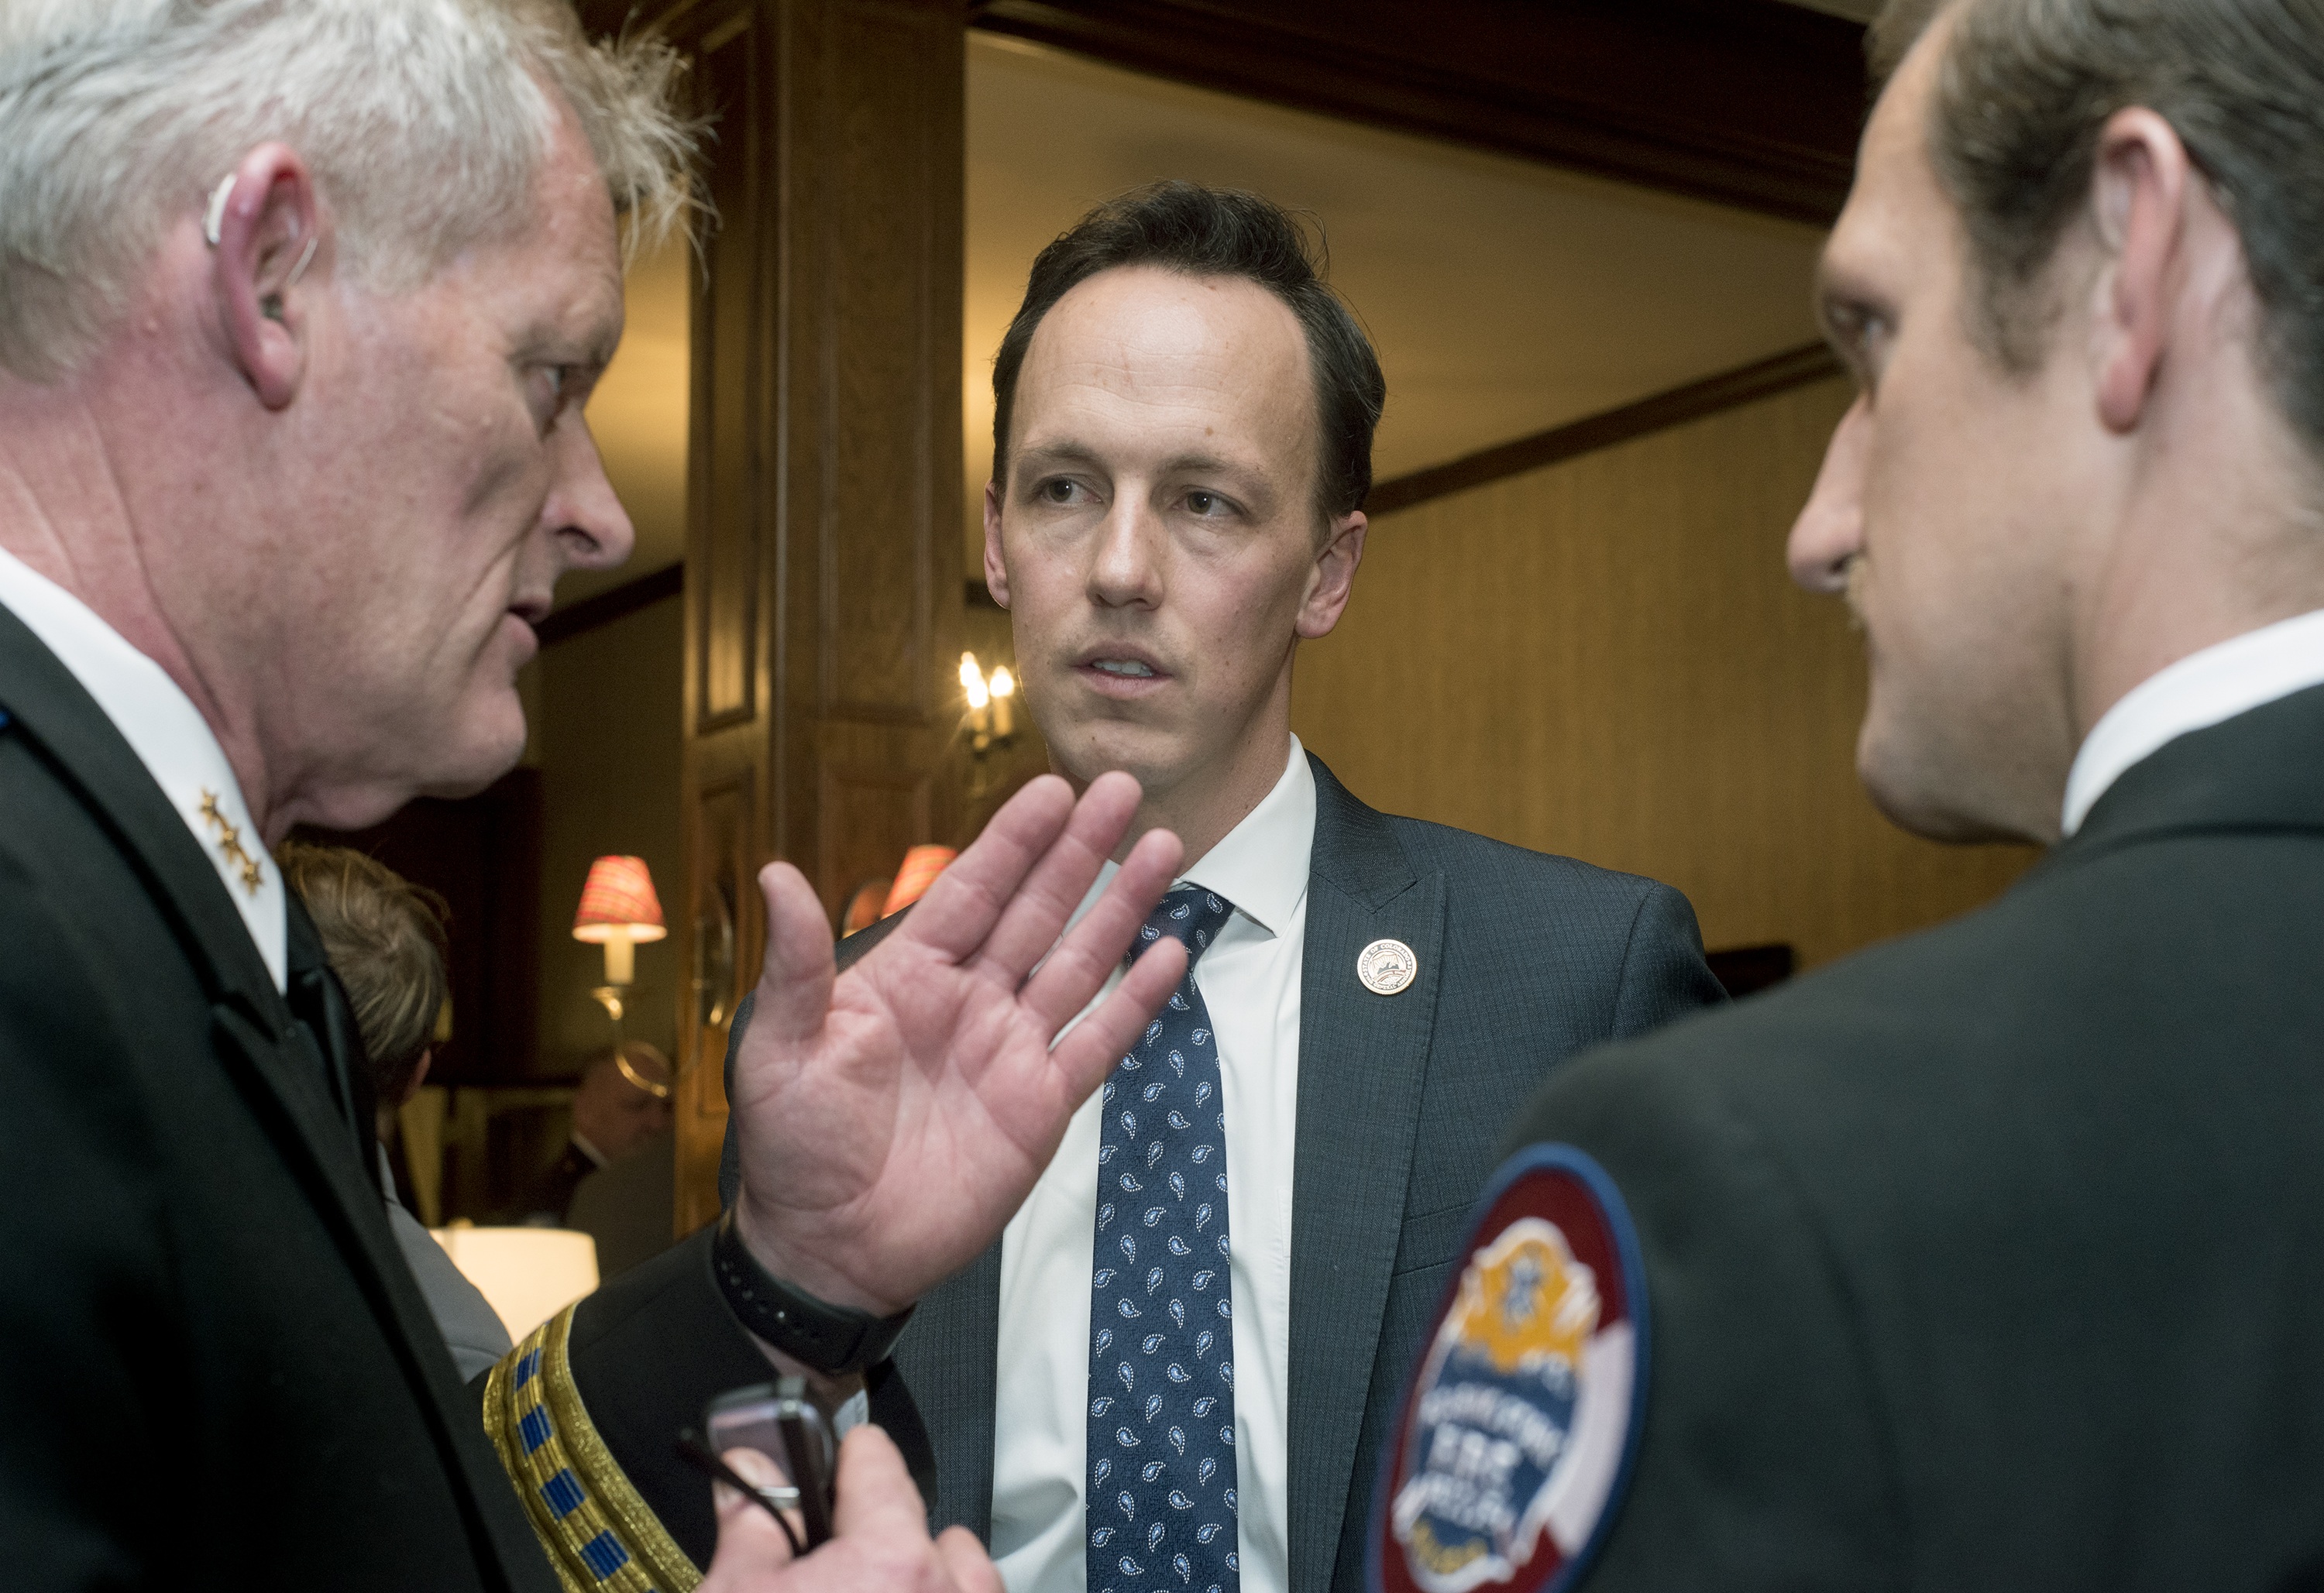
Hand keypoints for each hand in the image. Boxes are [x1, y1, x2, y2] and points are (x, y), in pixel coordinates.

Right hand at [700, 1425, 1000, 1592]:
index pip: (877, 1461)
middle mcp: (944, 1589)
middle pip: (930, 1524)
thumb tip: (751, 1467)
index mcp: (889, 1557)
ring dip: (931, 1575)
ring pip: (968, 1574)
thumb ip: (751, 1524)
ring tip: (874, 1589)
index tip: (833, 1461)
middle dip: (888, 1531)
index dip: (845, 1457)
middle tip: (838, 1558)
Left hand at [731, 771, 1185, 1313]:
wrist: (830, 1252)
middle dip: (1080, 851)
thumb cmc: (793, 1150)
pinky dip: (1136, 1000)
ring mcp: (1010, 1052)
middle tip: (1122, 791)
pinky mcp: (1041, 1107)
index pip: (969, 892)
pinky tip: (1169, 954)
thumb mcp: (778, 1049)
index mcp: (905, 978)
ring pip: (1079, 963)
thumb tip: (775, 872)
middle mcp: (967, 1002)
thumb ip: (794, 964)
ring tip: (1165, 849)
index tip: (1051, 788)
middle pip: (1037, 911)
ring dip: (1122, 907)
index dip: (1013, 841)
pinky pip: (1098, 1043)